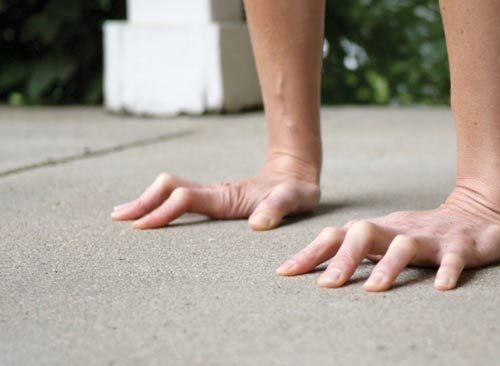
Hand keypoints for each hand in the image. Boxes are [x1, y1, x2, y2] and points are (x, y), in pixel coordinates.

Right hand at [111, 158, 319, 229]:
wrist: (295, 173)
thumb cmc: (296, 190)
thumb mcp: (295, 200)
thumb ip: (278, 208)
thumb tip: (258, 224)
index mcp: (226, 196)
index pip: (186, 200)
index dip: (164, 210)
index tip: (142, 225)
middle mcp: (214, 193)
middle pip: (168, 190)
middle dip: (143, 202)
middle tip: (117, 218)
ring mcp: (212, 195)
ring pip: (169, 191)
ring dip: (146, 201)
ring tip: (121, 215)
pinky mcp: (214, 198)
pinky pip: (179, 198)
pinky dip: (159, 203)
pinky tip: (147, 214)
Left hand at [276, 189, 499, 290]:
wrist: (485, 210)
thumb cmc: (429, 232)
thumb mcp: (390, 239)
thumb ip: (360, 252)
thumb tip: (317, 271)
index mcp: (381, 229)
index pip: (339, 236)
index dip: (311, 252)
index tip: (285, 273)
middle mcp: (401, 230)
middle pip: (366, 235)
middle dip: (344, 259)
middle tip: (326, 285)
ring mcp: (432, 237)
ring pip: (405, 247)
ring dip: (388, 267)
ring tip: (373, 291)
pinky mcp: (462, 247)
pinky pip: (454, 259)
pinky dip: (447, 272)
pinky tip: (441, 288)